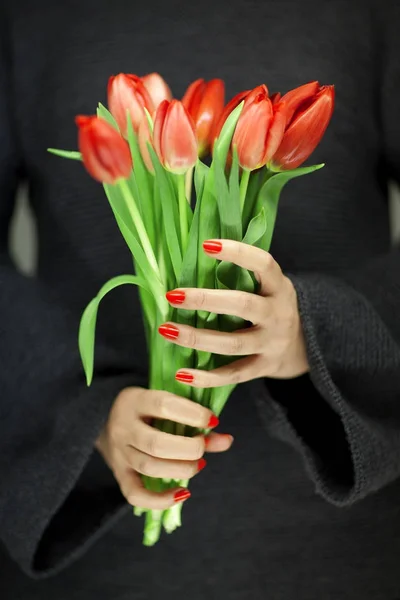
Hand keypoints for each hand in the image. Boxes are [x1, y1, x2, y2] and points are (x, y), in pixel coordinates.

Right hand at [96, 386, 232, 508]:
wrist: (100, 418)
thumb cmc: (144, 408)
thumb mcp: (163, 403)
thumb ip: (194, 419)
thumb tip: (226, 440)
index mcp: (135, 400)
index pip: (164, 405)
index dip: (192, 414)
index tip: (212, 420)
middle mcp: (123, 427)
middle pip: (156, 444)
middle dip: (189, 449)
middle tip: (203, 447)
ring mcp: (119, 453)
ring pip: (149, 467)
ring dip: (181, 469)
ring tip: (198, 465)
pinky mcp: (118, 474)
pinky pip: (135, 494)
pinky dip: (160, 500)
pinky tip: (183, 493)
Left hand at [160, 239, 308, 386]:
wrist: (305, 346)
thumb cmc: (271, 306)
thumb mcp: (267, 286)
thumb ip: (242, 274)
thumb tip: (193, 256)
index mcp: (279, 287)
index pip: (264, 264)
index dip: (238, 253)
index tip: (206, 245)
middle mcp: (278, 315)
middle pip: (243, 305)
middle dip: (206, 300)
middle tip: (173, 295)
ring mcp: (272, 344)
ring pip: (234, 343)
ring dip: (197, 338)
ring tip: (166, 330)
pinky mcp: (263, 367)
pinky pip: (234, 375)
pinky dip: (207, 378)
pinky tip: (182, 374)